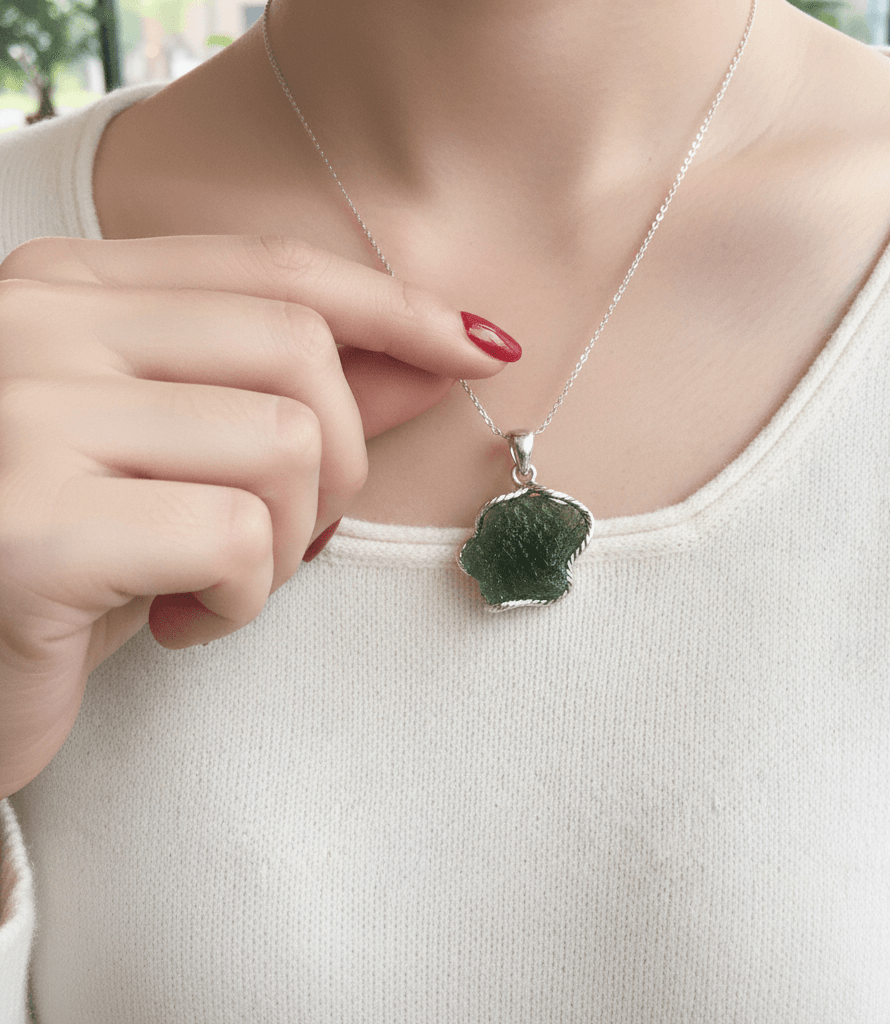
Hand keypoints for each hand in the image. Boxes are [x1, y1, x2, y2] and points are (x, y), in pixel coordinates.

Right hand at [0, 234, 511, 796]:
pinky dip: (245, 596)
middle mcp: (32, 325)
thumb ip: (300, 396)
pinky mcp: (30, 529)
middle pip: (296, 347)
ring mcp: (22, 417)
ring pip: (282, 443)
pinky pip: (234, 537)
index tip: (480, 347)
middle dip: (339, 459)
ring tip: (220, 581)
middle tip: (292, 532)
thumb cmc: (75, 562)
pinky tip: (184, 621)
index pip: (272, 271)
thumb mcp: (187, 465)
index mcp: (64, 287)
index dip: (396, 308)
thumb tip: (441, 356)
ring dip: (289, 539)